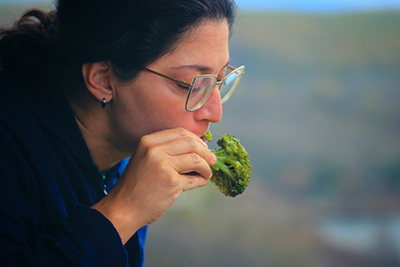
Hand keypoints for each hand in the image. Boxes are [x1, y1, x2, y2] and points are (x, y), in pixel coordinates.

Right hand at [92, 128, 216, 243]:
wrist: (123, 208)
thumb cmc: (137, 185)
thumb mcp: (146, 159)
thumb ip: (168, 151)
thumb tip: (200, 146)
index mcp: (149, 141)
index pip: (181, 132)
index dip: (196, 139)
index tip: (204, 148)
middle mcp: (155, 150)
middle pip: (191, 143)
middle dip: (205, 152)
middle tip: (211, 160)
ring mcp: (163, 165)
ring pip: (196, 159)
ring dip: (206, 167)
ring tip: (207, 173)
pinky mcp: (171, 182)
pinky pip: (195, 179)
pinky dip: (202, 180)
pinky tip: (200, 182)